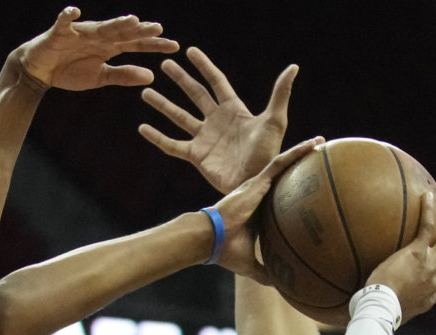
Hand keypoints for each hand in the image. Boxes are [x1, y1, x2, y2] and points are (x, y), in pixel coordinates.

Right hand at [12, 8, 177, 92]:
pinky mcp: (59, 33)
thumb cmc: (70, 71)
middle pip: (122, 33)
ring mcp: (79, 33)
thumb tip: (151, 77)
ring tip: (131, 20)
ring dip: (115, 23)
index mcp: (109, 47)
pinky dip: (68, 16)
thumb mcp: (100, 77)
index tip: (175, 46)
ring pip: (100, 27)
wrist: (40, 70)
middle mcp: (98, 36)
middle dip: (139, 30)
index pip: (136, 44)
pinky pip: (64, 22)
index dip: (154, 44)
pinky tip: (75, 12)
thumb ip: (123, 75)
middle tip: (158, 28)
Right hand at [140, 47, 298, 193]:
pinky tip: (142, 127)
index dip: (204, 66)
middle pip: (195, 94)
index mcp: (233, 110)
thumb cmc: (267, 154)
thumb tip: (293, 67)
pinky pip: (172, 145)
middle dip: (180, 79)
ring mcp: (204, 138)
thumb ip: (280, 93)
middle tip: (165, 64)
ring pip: (179, 116)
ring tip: (146, 92)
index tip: (190, 51)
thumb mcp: (274, 121)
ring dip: (163, 105)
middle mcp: (216, 121)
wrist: (254, 182)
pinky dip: (157, 137)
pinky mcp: (196, 156)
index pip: (216, 82)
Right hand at [208, 137, 323, 281]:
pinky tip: (313, 144)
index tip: (312, 188)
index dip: (295, 190)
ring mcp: (258, 185)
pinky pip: (281, 162)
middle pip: (285, 175)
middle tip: (323, 158)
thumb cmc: (225, 250)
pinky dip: (297, 152)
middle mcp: (259, 193)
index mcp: (259, 210)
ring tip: (322, 143)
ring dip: (303, 151)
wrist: (210, 239)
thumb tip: (279, 287)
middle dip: (302, 164)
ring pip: (285, 163)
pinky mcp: (257, 181)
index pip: (281, 197)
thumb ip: (264, 272)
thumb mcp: (249, 264)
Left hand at [364, 191, 435, 324]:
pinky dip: (429, 211)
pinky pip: (428, 227)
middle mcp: (434, 281)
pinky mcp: (418, 253)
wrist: (381, 309)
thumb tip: (375, 303)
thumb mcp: (390, 313)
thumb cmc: (379, 313)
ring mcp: (429, 265)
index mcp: (428, 297)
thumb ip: (391, 306)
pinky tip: (426, 196)